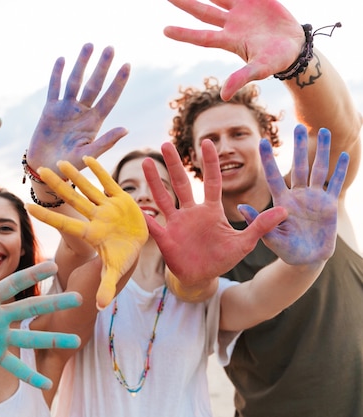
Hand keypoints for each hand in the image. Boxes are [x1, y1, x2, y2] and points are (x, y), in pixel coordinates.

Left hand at [0, 251, 81, 389]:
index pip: (14, 283)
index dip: (33, 274)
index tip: (54, 264)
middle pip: (31, 308)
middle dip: (55, 303)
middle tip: (79, 298)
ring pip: (31, 338)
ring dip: (53, 339)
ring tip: (77, 340)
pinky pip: (15, 367)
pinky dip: (31, 376)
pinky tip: (47, 384)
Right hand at [25, 43, 129, 174]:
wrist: (46, 169)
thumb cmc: (69, 166)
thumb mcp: (88, 155)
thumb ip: (106, 142)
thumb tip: (126, 129)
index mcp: (94, 123)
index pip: (109, 98)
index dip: (118, 83)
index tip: (127, 65)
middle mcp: (82, 112)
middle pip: (94, 85)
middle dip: (102, 67)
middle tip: (110, 48)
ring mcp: (66, 109)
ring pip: (75, 82)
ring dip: (82, 64)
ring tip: (89, 45)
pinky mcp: (50, 110)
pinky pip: (55, 88)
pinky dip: (57, 74)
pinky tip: (62, 59)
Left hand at [26, 156, 147, 308]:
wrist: (136, 248)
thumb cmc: (122, 261)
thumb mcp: (114, 274)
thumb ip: (106, 288)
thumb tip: (98, 308)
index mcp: (90, 233)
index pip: (64, 223)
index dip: (47, 215)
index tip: (28, 207)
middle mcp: (95, 218)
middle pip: (72, 200)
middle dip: (56, 186)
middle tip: (38, 171)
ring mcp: (106, 207)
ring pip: (87, 188)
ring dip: (74, 175)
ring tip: (59, 161)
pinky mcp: (120, 199)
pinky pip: (108, 182)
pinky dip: (99, 170)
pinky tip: (87, 157)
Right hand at [143, 140, 287, 286]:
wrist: (203, 277)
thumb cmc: (222, 258)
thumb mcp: (244, 243)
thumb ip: (261, 226)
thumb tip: (286, 211)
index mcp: (211, 211)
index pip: (212, 182)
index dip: (210, 163)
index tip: (207, 142)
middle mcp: (191, 212)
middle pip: (182, 183)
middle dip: (175, 164)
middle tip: (165, 144)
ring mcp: (176, 223)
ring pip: (164, 198)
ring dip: (155, 181)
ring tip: (146, 162)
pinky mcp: (165, 238)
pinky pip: (153, 225)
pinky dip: (145, 217)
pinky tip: (136, 206)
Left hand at [164, 0, 303, 99]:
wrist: (295, 45)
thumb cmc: (277, 61)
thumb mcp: (260, 70)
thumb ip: (242, 78)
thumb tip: (224, 96)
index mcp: (230, 40)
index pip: (202, 36)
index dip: (184, 34)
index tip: (165, 30)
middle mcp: (231, 24)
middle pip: (202, 12)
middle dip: (185, 3)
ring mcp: (242, 10)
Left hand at [240, 125, 348, 263]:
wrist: (305, 258)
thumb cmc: (284, 249)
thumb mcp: (268, 237)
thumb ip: (257, 221)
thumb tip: (240, 207)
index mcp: (281, 201)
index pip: (273, 176)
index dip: (267, 159)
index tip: (261, 141)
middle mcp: (298, 195)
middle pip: (299, 166)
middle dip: (299, 146)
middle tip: (298, 126)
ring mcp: (314, 198)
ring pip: (318, 169)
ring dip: (321, 151)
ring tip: (322, 130)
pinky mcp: (329, 204)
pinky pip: (335, 184)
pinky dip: (341, 170)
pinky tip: (344, 155)